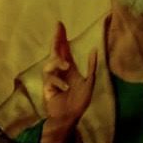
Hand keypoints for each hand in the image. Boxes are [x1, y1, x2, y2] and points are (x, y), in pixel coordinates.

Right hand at [38, 21, 97, 142]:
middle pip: (55, 51)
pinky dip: (58, 81)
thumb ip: (91, 67)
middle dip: (56, 39)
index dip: (62, 37)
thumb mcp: (89, 83)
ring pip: (49, 64)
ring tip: (67, 65)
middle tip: (57, 28)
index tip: (60, 24)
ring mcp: (53, 79)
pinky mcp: (48, 88)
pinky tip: (65, 86)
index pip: (64, 49)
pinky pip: (50, 79)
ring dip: (57, 62)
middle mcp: (60, 71)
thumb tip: (94, 49)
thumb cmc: (79, 102)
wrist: (70, 118)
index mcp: (69, 68)